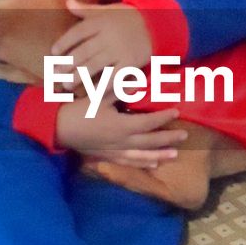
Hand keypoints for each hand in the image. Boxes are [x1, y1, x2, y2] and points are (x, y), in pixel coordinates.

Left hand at [52, 1, 152, 77]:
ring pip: (94, 66)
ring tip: (66, 85)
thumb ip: (87, 8)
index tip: (54, 52)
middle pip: (83, 52)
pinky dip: (101, 87)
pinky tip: (90, 93)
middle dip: (67, 64)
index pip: (77, 33)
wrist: (158, 26)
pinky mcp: (130, 63)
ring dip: (78, 77)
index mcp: (101, 21)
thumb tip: (67, 2)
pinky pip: (112, 78)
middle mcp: (108, 36)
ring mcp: (120, 51)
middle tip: (56, 74)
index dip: (64, 43)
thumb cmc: (129, 17)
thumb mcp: (109, 9)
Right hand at [56, 91, 186, 166]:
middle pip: (150, 141)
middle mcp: (122, 141)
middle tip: (185, 135)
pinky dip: (143, 163)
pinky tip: (153, 163)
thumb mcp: (100, 96)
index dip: (163, 117)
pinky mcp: (109, 157)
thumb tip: (138, 81)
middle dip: (168, 138)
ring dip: (160, 154)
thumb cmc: (81, 110)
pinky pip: (130, 162)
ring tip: (175, 154)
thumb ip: (120, 88)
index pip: (148, 122)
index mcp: (122, 125)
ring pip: (143, 155)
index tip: (176, 112)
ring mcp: (116, 151)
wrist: (61, 128)